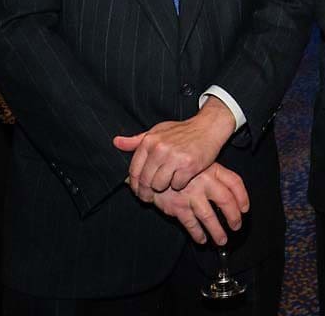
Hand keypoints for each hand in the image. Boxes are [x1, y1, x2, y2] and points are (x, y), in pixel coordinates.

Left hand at [113, 98, 236, 200]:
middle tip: (150, 197)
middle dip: (146, 192)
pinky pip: (177, 185)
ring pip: (159, 185)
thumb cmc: (183, 131)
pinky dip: (179, 185)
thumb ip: (136, 140)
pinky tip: (182, 178)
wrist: (208, 127)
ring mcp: (175, 157)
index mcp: (150, 141)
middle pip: (145, 181)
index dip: (134, 185)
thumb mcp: (158, 131)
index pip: (134, 170)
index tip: (138, 191)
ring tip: (167, 184)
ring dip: (163, 188)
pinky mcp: (189, 166)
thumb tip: (116, 142)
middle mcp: (160, 149)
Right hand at [150, 162, 248, 244]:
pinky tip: (202, 239)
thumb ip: (217, 174)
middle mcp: (204, 181)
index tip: (245, 209)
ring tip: (222, 240)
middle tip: (236, 227)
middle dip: (233, 216)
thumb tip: (233, 194)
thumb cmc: (180, 166)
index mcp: (212, 168)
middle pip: (226, 201)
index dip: (243, 197)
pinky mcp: (177, 205)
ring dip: (217, 231)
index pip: (234, 182)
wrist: (154, 169)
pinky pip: (191, 223)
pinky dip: (197, 233)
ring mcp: (191, 194)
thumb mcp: (200, 162)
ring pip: (209, 216)